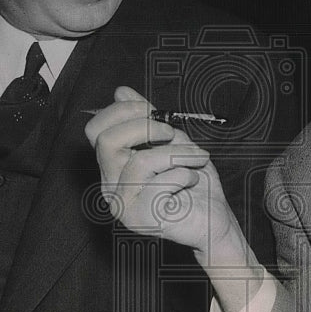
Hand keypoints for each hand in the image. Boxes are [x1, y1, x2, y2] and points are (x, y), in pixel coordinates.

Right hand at [84, 86, 236, 256]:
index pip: (95, 130)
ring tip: (197, 158)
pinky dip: (184, 175)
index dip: (123, 112)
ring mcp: (123, 205)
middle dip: (145, 127)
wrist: (215, 219)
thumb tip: (121, 92)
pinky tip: (192, 180)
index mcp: (114, 166)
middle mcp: (111, 186)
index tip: (152, 113)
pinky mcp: (142, 219)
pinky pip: (160, 185)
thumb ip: (146, 119)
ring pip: (140, 162)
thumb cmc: (194, 182)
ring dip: (178, 153)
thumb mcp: (171, 141)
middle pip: (106, 141)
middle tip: (172, 133)